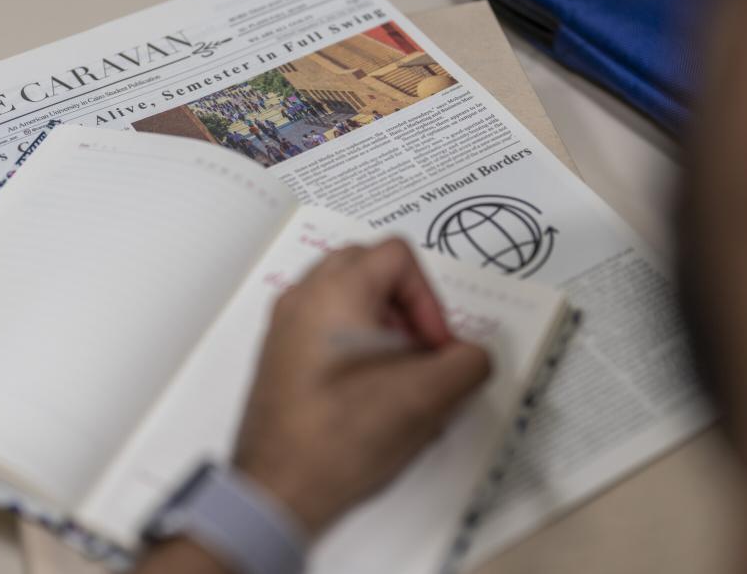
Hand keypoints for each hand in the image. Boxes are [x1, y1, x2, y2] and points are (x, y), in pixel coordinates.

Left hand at [233, 238, 489, 535]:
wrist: (277, 490)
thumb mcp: (425, 399)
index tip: (433, 346)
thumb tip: (470, 357)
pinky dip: (353, 343)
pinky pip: (324, 326)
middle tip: (417, 350)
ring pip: (345, 297)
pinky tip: (367, 393)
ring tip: (394, 374)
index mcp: (335, 293)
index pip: (398, 256)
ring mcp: (284, 326)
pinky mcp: (279, 355)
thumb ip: (466, 365)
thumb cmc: (334, 443)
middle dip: (404, 306)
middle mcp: (302, 299)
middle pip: (368, 266)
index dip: (430, 299)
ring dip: (380, 325)